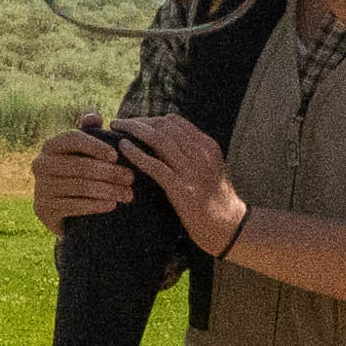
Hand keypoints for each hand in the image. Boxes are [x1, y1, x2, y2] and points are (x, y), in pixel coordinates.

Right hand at [25, 120, 142, 222]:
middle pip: (80, 165)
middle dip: (110, 172)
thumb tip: (94, 115)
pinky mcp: (43, 209)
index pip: (73, 138)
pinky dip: (95, 205)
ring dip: (108, 190)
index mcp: (50, 145)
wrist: (64, 211)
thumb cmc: (79, 173)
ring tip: (128, 194)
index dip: (96, 146)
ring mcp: (40, 187)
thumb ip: (89, 130)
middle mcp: (40, 164)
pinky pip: (74, 206)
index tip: (116, 156)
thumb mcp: (84, 151)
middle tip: (131, 178)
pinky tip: (112, 205)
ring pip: (80, 186)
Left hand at [110, 111, 246, 256]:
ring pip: (158, 139)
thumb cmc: (215, 200)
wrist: (229, 226)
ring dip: (133, 130)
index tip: (134, 123)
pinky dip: (136, 153)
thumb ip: (193, 152)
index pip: (174, 121)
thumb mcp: (210, 168)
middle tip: (119, 123)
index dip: (150, 119)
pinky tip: (123, 147)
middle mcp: (201, 153)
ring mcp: (192, 171)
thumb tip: (165, 140)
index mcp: (207, 145)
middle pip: (164, 126)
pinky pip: (154, 165)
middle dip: (138, 121)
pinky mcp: (182, 189)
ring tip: (116, 129)